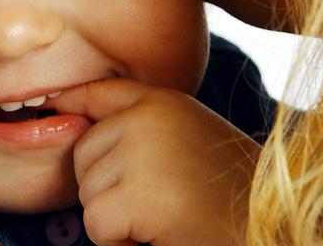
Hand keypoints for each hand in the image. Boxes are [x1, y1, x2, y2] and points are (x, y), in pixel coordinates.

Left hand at [50, 78, 260, 245]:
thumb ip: (145, 127)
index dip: (72, 101)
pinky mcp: (139, 194)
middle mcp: (150, 117)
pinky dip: (119, 242)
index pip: (101, 91)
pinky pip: (96, 225)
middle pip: (83, 152)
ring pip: (88, 191)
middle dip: (106, 187)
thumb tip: (76, 121)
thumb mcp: (190, 139)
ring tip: (163, 216)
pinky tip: (157, 235)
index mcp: (165, 100)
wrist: (268, 224)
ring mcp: (143, 152)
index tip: (54, 106)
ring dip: (115, 217)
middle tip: (155, 202)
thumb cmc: (231, 193)